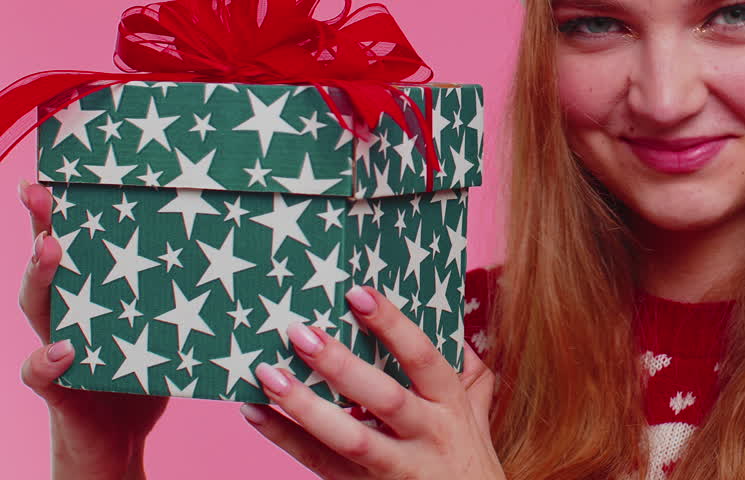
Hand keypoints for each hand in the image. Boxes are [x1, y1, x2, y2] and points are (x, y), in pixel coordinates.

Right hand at [17, 180, 167, 479]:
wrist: (121, 434)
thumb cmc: (150, 364)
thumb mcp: (171, 317)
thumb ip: (189, 284)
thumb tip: (249, 238)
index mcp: (94, 288)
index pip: (73, 238)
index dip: (59, 206)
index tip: (53, 170)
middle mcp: (67, 309)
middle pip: (47, 260)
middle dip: (42, 223)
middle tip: (42, 193)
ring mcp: (59, 344)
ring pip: (38, 306)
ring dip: (41, 276)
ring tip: (52, 250)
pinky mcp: (60, 386)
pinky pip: (42, 372)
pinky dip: (48, 360)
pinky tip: (64, 348)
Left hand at [241, 285, 503, 479]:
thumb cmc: (470, 459)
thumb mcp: (479, 412)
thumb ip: (468, 371)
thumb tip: (450, 324)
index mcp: (451, 404)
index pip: (422, 357)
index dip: (392, 324)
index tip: (357, 293)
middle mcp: (426, 434)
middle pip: (383, 397)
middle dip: (340, 365)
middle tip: (301, 333)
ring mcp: (395, 467)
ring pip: (348, 438)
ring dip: (304, 406)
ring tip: (268, 374)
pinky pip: (318, 463)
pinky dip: (283, 437)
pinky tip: (254, 412)